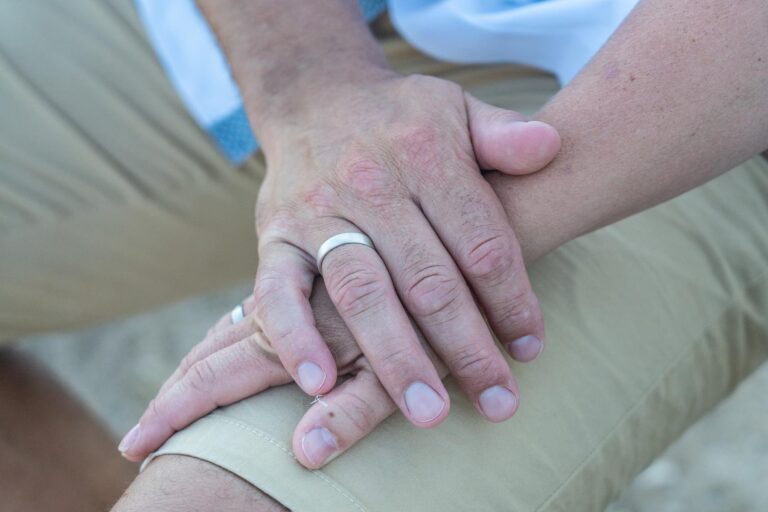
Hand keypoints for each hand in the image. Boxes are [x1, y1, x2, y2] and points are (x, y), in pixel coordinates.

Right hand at [120, 88, 558, 462]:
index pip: (480, 241)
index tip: (530, 349)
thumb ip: (502, 133)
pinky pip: (279, 292)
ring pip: (363, 294)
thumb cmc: (400, 118)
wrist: (316, 98)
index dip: (511, 299)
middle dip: (466, 348)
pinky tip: (321, 384)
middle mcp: (372, 185)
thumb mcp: (456, 108)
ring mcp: (319, 213)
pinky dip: (296, 338)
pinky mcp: (276, 236)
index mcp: (425, 155)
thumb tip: (553, 145)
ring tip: (429, 415)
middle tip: (498, 405)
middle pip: (428, 280)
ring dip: (396, 358)